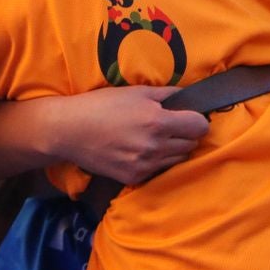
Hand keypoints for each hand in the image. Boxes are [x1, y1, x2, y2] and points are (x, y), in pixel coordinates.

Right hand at [47, 86, 209, 185]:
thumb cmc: (102, 104)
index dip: (197, 119)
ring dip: (173, 149)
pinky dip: (156, 161)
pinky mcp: (134, 178)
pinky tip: (140, 150)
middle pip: (191, 144)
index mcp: (158, 122)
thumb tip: (188, 98)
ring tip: (154, 138)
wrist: (70, 130)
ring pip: (178, 159)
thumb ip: (167, 94)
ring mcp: (145, 165)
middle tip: (170, 125)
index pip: (199, 127)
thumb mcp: (136, 91)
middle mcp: (155, 147)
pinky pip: (158, 170)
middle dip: (185, 134)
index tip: (188, 116)